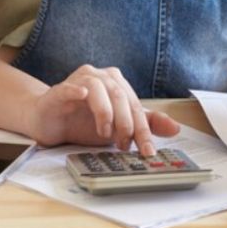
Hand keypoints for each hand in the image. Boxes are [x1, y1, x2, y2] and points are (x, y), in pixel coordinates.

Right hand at [24, 64, 179, 155]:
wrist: (50, 123)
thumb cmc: (84, 122)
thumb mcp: (118, 127)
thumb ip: (145, 124)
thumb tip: (176, 128)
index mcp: (116, 82)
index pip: (135, 105)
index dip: (143, 130)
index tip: (148, 151)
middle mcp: (100, 76)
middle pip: (120, 96)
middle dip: (126, 123)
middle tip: (124, 145)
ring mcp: (78, 81)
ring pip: (99, 90)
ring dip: (105, 113)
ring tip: (105, 134)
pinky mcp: (58, 90)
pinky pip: (69, 88)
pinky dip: (76, 90)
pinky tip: (81, 96)